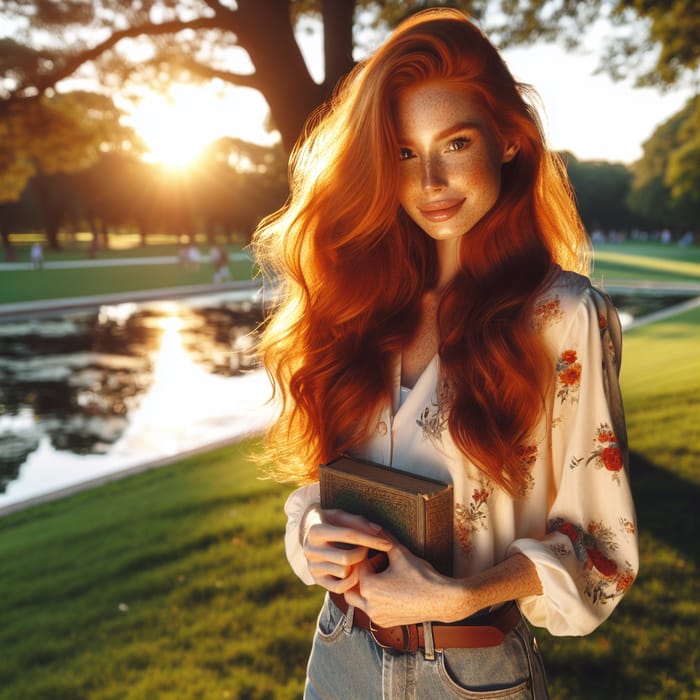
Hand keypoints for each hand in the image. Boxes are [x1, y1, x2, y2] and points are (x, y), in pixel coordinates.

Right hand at [304, 509, 392, 593]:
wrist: (308, 532)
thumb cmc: (331, 522)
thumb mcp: (341, 515)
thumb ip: (359, 522)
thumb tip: (378, 531)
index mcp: (316, 531)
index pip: (349, 535)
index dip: (371, 539)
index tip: (388, 543)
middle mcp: (311, 550)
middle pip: (347, 558)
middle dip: (364, 554)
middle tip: (370, 550)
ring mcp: (312, 567)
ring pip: (344, 573)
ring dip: (359, 567)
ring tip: (363, 559)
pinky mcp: (317, 580)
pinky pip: (339, 588)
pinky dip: (352, 581)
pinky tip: (356, 571)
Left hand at [344, 539, 462, 626]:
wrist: (442, 601)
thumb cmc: (422, 577)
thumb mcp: (401, 553)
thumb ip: (384, 539)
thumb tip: (373, 526)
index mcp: (369, 588)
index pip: (358, 566)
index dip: (369, 557)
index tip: (380, 553)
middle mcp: (369, 605)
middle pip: (351, 586)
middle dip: (360, 575)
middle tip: (376, 566)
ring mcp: (376, 616)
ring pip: (359, 600)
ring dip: (366, 588)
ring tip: (382, 577)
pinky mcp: (384, 623)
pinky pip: (371, 609)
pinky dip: (374, 599)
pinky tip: (390, 589)